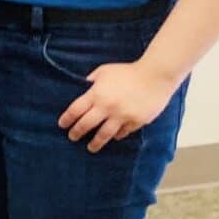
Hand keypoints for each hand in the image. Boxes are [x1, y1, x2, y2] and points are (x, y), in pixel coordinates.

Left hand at [59, 58, 180, 152]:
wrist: (156, 76)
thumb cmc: (129, 71)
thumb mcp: (105, 71)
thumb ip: (92, 80)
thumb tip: (83, 86)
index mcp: (96, 94)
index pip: (75, 110)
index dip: (67, 119)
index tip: (62, 125)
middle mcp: (107, 107)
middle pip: (86, 125)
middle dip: (77, 133)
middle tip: (72, 137)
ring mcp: (122, 116)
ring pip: (104, 134)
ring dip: (96, 142)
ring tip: (91, 147)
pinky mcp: (136, 121)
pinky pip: (123, 132)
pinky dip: (117, 135)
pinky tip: (113, 137)